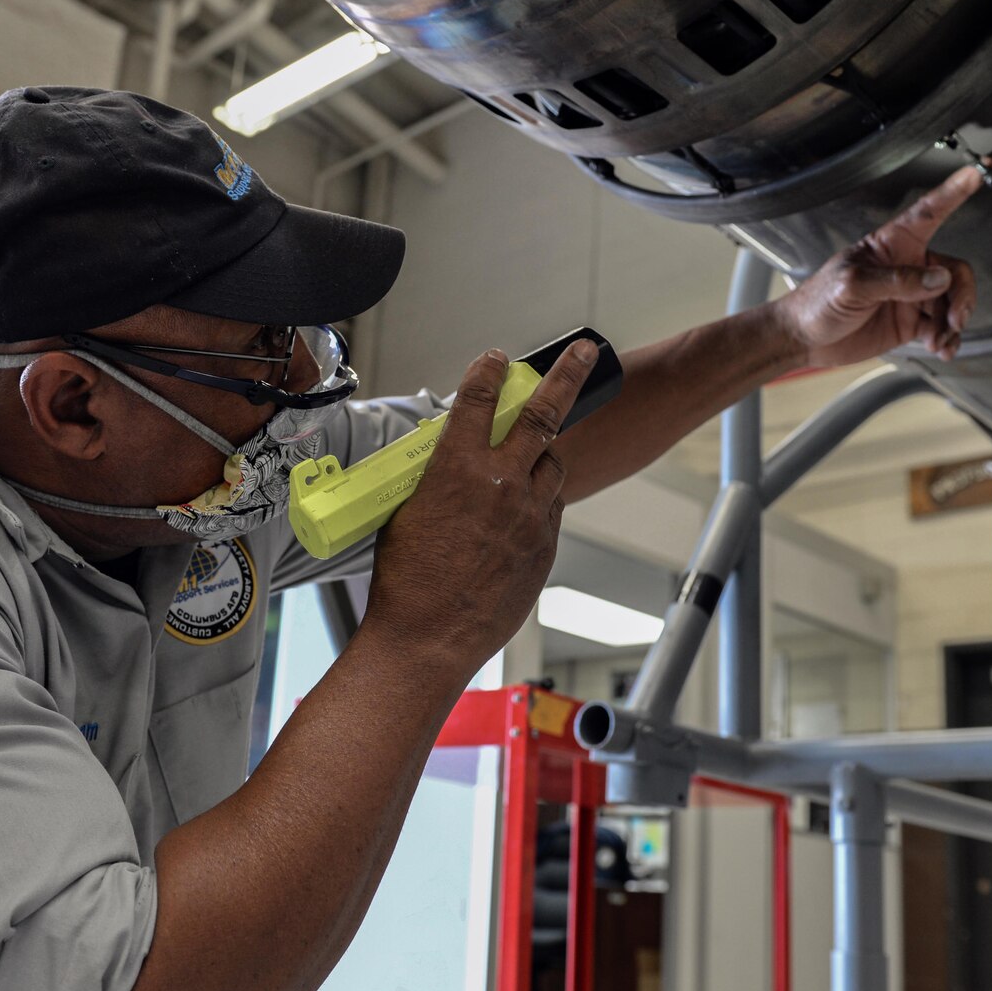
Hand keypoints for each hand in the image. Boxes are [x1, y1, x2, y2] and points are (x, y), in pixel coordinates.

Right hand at [362, 342, 596, 674]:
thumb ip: (434, 480)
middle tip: (585, 352)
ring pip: (552, 466)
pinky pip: (550, 509)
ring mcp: (529, 516)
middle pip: (544, 415)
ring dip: (545, 454)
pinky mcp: (544, 548)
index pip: (480, 399)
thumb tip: (445, 468)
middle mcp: (501, 484)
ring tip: (533, 456)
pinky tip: (523, 510)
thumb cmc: (406, 581)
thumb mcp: (405, 512)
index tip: (496, 358)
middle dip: (568, 375)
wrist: (428, 638)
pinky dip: (540, 500)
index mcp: (457, 468)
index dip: (490, 371)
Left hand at [774, 165, 983, 364]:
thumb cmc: (817, 301)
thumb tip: (938, 279)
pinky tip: (942, 348)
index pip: (928, 212)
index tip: (978, 171)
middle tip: (956, 317)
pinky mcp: (910, 322)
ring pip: (951, 302)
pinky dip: (947, 339)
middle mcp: (907, 266)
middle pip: (954, 270)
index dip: (954, 191)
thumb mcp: (852, 284)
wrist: (804, 339)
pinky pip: (941, 327)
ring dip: (953, 322)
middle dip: (961, 294)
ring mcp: (910, 295)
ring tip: (941, 341)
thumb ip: (896, 281)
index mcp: (891, 244)